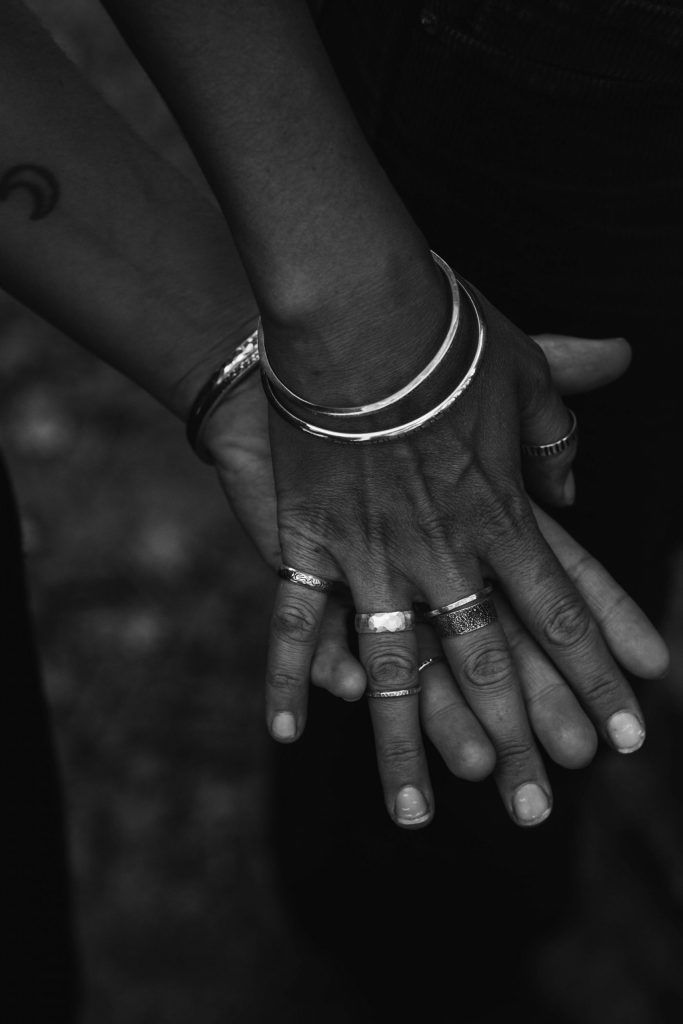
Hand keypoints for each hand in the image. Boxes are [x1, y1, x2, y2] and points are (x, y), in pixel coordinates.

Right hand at [206, 330, 667, 828]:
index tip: (629, 731)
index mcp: (505, 513)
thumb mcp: (523, 369)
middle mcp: (445, 552)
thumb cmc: (445, 333)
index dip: (601, 676)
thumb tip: (576, 482)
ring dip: (407, 746)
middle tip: (542, 808)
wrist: (354, 310)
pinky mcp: (308, 543)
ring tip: (419, 816)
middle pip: (491, 663)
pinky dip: (289, 675)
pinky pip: (297, 622)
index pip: (566, 612)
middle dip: (522, 740)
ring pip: (398, 670)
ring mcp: (374, 557)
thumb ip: (557, 428)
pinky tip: (290, 734)